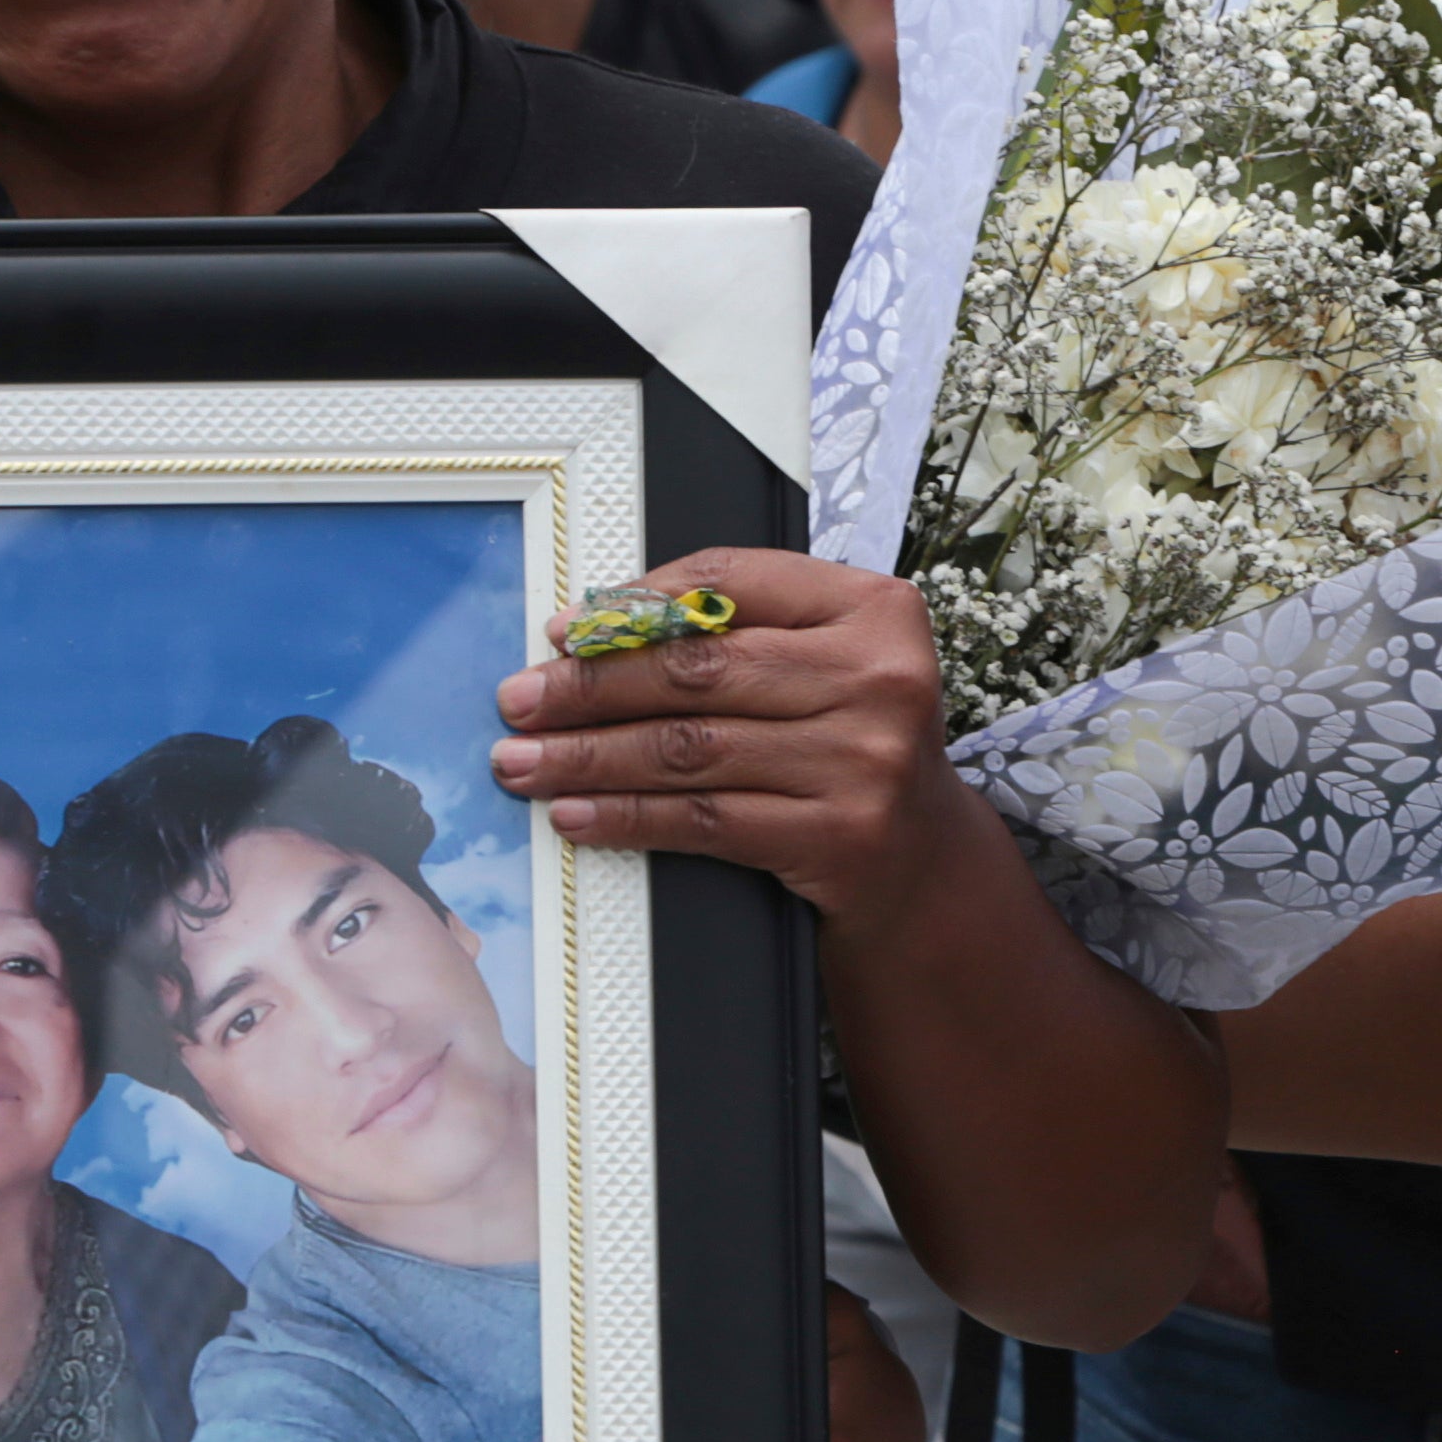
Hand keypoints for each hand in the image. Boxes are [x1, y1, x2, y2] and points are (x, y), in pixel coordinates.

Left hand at [488, 548, 957, 917]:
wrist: (923, 860)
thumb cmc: (849, 742)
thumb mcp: (824, 663)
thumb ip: (739, 632)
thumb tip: (592, 632)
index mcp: (874, 608)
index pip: (731, 580)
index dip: (635, 603)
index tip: (566, 633)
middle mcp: (877, 678)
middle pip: (698, 670)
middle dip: (590, 687)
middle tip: (519, 701)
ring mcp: (863, 761)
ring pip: (690, 749)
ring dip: (589, 757)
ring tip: (523, 762)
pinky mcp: (839, 836)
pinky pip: (705, 819)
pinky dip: (628, 816)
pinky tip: (577, 813)